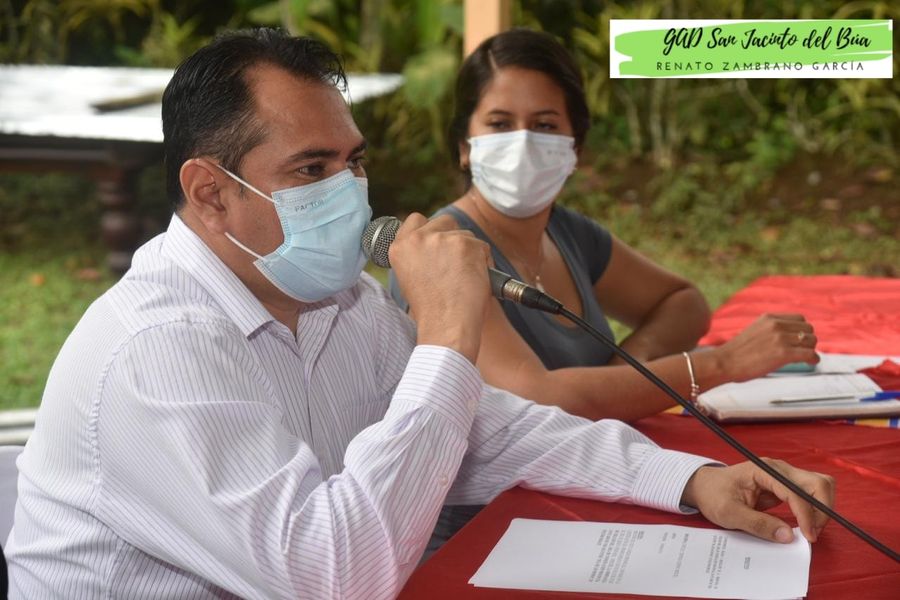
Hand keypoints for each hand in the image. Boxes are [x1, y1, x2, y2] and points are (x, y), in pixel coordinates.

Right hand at [389, 213, 492, 361]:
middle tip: (456, 262)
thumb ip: (418, 255)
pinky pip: (482, 246)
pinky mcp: (465, 244)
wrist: (446, 325)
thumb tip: (436, 245)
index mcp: (399, 247)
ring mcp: (442, 239)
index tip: (438, 245)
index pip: (415, 220)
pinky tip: (477, 280)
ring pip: (465, 234)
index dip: (431, 231)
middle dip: (453, 236)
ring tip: (465, 278)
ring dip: (470, 251)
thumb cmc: (432, 311)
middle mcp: (417, 238)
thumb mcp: (411, 277)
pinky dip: (484, 261)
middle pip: (443, 220)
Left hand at [681, 459, 834, 542]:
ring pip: (818, 487)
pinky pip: (809, 496)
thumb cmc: (713, 495)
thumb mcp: (729, 513)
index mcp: (764, 470)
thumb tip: (787, 536)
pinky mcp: (785, 487)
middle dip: (822, 509)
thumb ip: (758, 524)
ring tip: (810, 529)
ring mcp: (784, 477)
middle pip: (818, 482)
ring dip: (821, 508)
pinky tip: (805, 525)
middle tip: (813, 533)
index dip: (806, 514)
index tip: (808, 536)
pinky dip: (814, 510)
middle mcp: (779, 469)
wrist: (704, 486)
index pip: (796, 491)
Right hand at [714, 313, 818, 381]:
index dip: (802, 331)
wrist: (723, 363)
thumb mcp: (754, 331)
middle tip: (803, 351)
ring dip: (810, 350)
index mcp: (769, 318)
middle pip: (808, 329)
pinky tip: (811, 362)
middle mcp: (776, 325)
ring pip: (811, 341)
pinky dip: (813, 359)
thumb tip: (788, 338)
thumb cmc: (736, 353)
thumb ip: (770, 330)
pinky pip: (809, 354)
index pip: (800, 319)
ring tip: (805, 358)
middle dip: (808, 340)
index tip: (799, 341)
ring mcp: (780, 339)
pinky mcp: (783, 354)